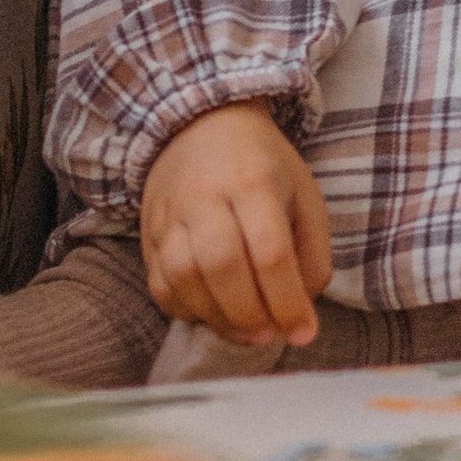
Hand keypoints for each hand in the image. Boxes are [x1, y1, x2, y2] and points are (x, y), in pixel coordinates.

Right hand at [140, 102, 332, 346]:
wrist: (201, 125)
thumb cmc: (264, 168)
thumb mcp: (305, 197)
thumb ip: (312, 255)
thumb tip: (301, 313)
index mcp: (254, 181)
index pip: (269, 251)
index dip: (287, 301)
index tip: (303, 332)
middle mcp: (206, 196)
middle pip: (221, 265)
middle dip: (249, 313)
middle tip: (270, 335)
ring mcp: (170, 215)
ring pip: (183, 277)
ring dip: (216, 317)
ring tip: (244, 330)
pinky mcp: (148, 232)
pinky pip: (159, 284)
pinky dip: (185, 310)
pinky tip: (212, 313)